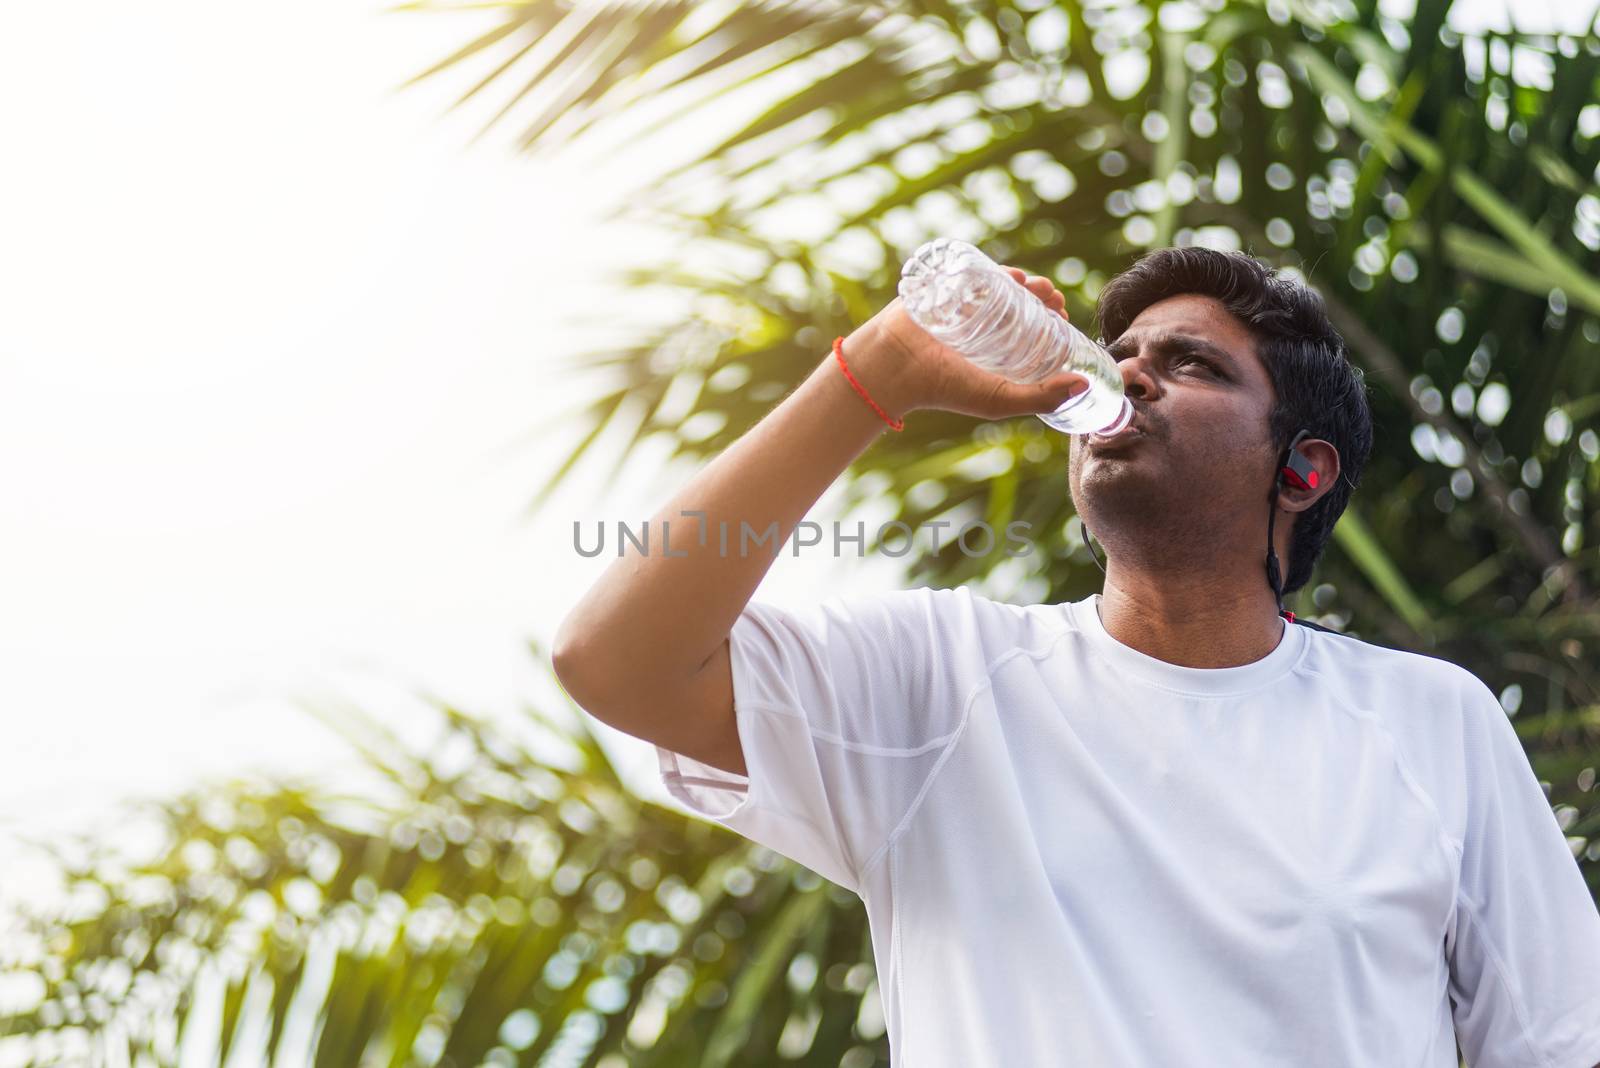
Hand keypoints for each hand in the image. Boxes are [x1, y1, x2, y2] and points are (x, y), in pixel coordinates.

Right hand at [844, 266, 1088, 420]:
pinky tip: (1013, 276)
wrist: (897, 367)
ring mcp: (967, 306)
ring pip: (1004, 287)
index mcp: (998, 351)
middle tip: (1052, 297)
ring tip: (1036, 286)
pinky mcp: (949, 289)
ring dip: (1026, 281)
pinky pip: (978, 274)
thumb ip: (1042, 397)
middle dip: (1042, 296)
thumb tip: (1085, 383)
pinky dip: (998, 272)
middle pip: (1023, 303)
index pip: (1033, 329)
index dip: (1053, 319)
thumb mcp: (1000, 399)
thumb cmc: (947, 389)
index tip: (1063, 315)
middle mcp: (985, 328)